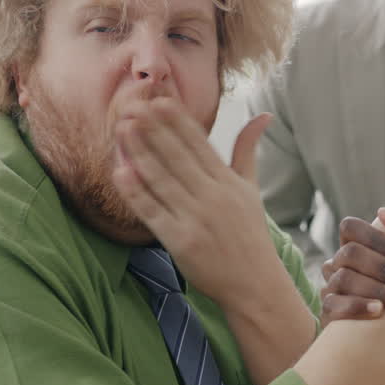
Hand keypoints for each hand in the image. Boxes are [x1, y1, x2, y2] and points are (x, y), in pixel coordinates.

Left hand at [112, 97, 278, 306]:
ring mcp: (196, 219)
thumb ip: (248, 151)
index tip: (160, 100)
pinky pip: (153, 211)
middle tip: (133, 105)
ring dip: (140, 152)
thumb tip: (263, 116)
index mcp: (229, 183)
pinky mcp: (180, 241)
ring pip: (162, 179)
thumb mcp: (252, 189)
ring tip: (122, 129)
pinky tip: (120, 172)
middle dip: (155, 130)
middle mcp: (213, 197)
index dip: (179, 122)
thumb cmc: (250, 235)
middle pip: (178, 157)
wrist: (255, 285)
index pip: (201, 145)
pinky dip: (136, 192)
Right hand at [319, 197, 384, 323]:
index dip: (376, 238)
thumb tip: (383, 214)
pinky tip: (380, 311)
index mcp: (355, 243)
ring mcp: (331, 288)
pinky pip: (333, 307)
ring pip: (344, 279)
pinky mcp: (329, 314)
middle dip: (384, 268)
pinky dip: (357, 307)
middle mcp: (338, 262)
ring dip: (377, 290)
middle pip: (350, 254)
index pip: (350, 227)